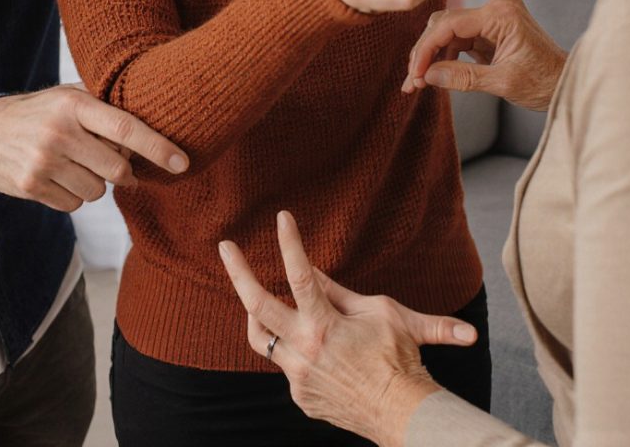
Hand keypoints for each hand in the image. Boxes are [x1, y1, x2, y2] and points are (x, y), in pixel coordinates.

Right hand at [0, 83, 188, 210]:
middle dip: (123, 171)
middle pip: (116, 168)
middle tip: (116, 163)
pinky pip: (74, 204)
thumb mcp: (70, 96)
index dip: (157, 146)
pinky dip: (74, 195)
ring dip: (96, 183)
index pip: (125, 127)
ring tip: (77, 164)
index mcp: (74, 105)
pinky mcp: (30, 186)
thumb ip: (107, 106)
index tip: (182, 162)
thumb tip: (157, 124)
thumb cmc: (42, 111)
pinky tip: (60, 176)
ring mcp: (42, 162)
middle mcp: (59, 133)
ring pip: (97, 190)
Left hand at [219, 210, 475, 446]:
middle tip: (225, 246)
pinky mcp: (302, 397)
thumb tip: (313, 272)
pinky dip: (296, 350)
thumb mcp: (382, 313)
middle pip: (258, 306)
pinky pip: (287, 365)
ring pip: (262, 339)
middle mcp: (304, 352)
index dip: (290, 243)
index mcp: (325, 327)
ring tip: (261, 303)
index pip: (301, 275)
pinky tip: (317, 351)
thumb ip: (342, 292)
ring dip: (260, 316)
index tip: (282, 217)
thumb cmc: (400, 358)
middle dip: (238, 272)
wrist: (404, 414)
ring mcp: (298, 377)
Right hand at [403, 0, 566, 110]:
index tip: (415, 72)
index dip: (427, 48)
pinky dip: (440, 58)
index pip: (450, 25)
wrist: (566, 84)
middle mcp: (494, 10)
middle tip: (411, 79)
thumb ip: (465, 78)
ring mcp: (489, 22)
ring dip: (429, 54)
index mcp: (502, 14)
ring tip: (415, 83)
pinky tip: (430, 77)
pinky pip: (454, 41)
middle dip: (424, 50)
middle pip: (444, 23)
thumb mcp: (504, 83)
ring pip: (445, 30)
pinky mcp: (486, 35)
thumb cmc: (545, 81)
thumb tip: (428, 76)